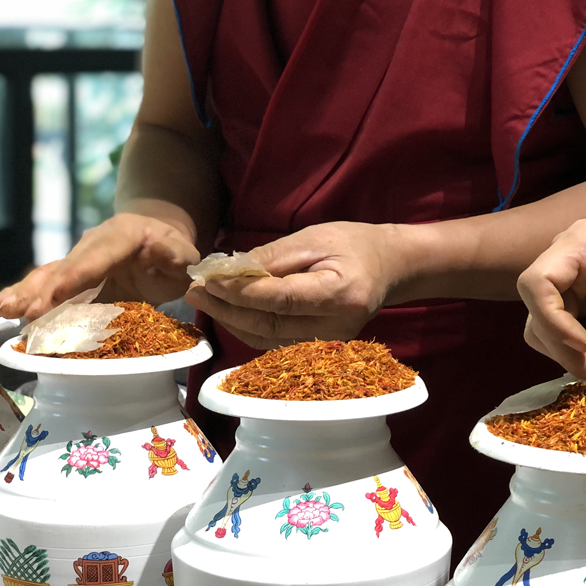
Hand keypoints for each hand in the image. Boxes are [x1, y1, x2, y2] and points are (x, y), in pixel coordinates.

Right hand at [0, 213, 199, 319]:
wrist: (158, 240)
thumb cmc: (173, 252)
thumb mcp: (184, 254)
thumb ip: (177, 255)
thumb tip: (161, 252)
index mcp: (121, 236)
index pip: (96, 259)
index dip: (74, 278)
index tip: (55, 296)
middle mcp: (92, 245)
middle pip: (65, 269)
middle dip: (42, 292)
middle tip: (21, 314)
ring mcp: (79, 260)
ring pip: (48, 276)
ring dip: (25, 293)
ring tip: (1, 310)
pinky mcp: (71, 276)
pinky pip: (46, 285)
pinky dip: (25, 296)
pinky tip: (0, 308)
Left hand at [183, 222, 398, 349]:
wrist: (391, 267)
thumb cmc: (355, 244)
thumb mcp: (315, 237)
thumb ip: (273, 256)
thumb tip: (228, 270)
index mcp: (340, 293)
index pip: (281, 299)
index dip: (241, 292)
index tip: (209, 280)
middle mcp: (338, 326)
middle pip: (270, 325)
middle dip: (226, 308)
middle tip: (194, 291)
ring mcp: (331, 342)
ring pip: (268, 339)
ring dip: (231, 320)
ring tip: (203, 300)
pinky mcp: (322, 348)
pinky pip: (276, 342)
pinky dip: (248, 327)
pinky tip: (228, 310)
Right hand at [517, 194, 585, 403]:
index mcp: (580, 245)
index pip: (536, 285)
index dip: (551, 322)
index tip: (584, 345)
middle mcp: (569, 260)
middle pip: (540, 315)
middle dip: (569, 351)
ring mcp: (578, 278)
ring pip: (555, 327)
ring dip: (582, 354)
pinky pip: (577, 328)